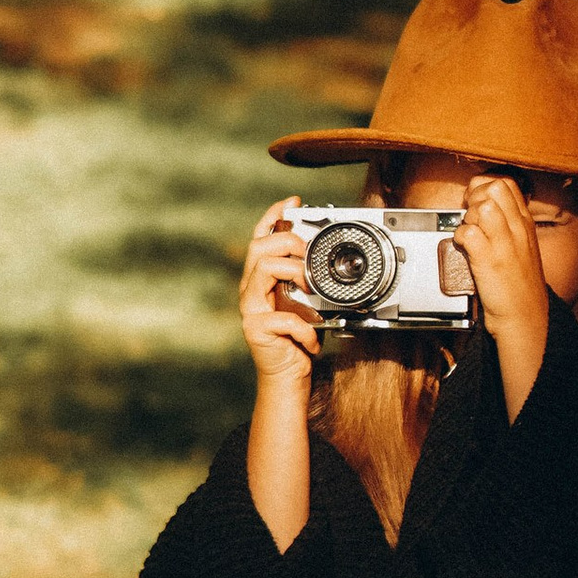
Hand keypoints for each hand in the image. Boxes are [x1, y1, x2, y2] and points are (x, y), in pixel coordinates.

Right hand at [239, 200, 318, 395]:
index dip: (273, 216)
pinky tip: (312, 336)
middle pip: (258, 248)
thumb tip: (326, 255)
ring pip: (262, 271)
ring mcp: (250, 309)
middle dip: (287, 243)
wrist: (288, 375)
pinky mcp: (256, 330)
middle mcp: (251, 289)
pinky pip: (281, 317)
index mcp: (262, 278)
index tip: (291, 202)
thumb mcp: (307, 302)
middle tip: (307, 253)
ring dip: (292, 272)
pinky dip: (303, 326)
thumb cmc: (298, 336)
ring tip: (310, 287)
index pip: (261, 238)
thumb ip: (309, 279)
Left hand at [456, 173, 550, 411]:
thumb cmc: (519, 284)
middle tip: (470, 216)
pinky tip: (464, 249)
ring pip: (482, 207)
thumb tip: (483, 205)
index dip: (484, 187)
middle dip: (476, 197)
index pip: (506, 184)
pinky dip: (459, 238)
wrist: (525, 316)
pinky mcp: (488, 260)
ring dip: (468, 217)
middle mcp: (516, 229)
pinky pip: (468, 233)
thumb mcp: (522, 246)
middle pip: (494, 188)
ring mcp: (503, 244)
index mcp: (524, 223)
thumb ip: (506, 223)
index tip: (475, 201)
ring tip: (470, 234)